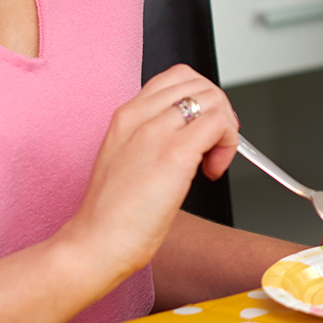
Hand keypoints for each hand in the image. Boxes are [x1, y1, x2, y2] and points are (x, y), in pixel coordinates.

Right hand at [60, 66, 240, 285]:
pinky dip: (228, 145)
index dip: (200, 101)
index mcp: (126, 116)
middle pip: (200, 83)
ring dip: (225, 128)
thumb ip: (153, 137)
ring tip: (212, 160)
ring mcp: (156, 132)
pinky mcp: (175, 154)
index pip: (177, 79)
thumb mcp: (127, 159)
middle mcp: (139, 116)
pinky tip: (211, 171)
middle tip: (214, 145)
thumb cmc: (112, 214)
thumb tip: (192, 133)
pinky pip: (219, 125)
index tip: (203, 130)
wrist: (95, 244)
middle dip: (219, 110)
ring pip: (213, 99)